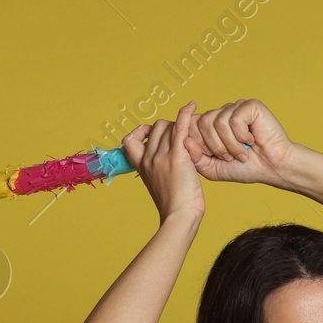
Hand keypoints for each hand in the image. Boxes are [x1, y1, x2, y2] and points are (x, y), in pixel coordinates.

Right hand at [123, 100, 204, 224]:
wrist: (179, 217)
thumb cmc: (175, 207)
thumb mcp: (159, 186)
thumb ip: (158, 170)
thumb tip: (166, 164)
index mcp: (141, 166)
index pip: (130, 140)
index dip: (141, 133)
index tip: (152, 137)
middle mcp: (148, 158)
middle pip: (156, 128)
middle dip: (170, 129)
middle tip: (184, 140)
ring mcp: (161, 156)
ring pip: (168, 126)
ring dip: (180, 127)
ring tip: (193, 136)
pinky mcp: (177, 156)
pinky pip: (180, 127)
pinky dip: (185, 113)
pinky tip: (192, 106)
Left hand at [182, 98, 292, 185]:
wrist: (273, 168)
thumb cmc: (248, 168)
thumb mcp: (214, 169)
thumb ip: (195, 158)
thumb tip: (184, 140)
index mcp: (212, 125)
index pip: (191, 124)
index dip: (199, 143)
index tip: (214, 156)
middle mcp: (222, 113)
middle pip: (202, 123)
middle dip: (216, 147)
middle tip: (231, 157)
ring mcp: (236, 107)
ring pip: (217, 122)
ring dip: (231, 145)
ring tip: (243, 152)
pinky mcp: (249, 105)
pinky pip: (234, 119)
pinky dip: (242, 136)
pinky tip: (253, 139)